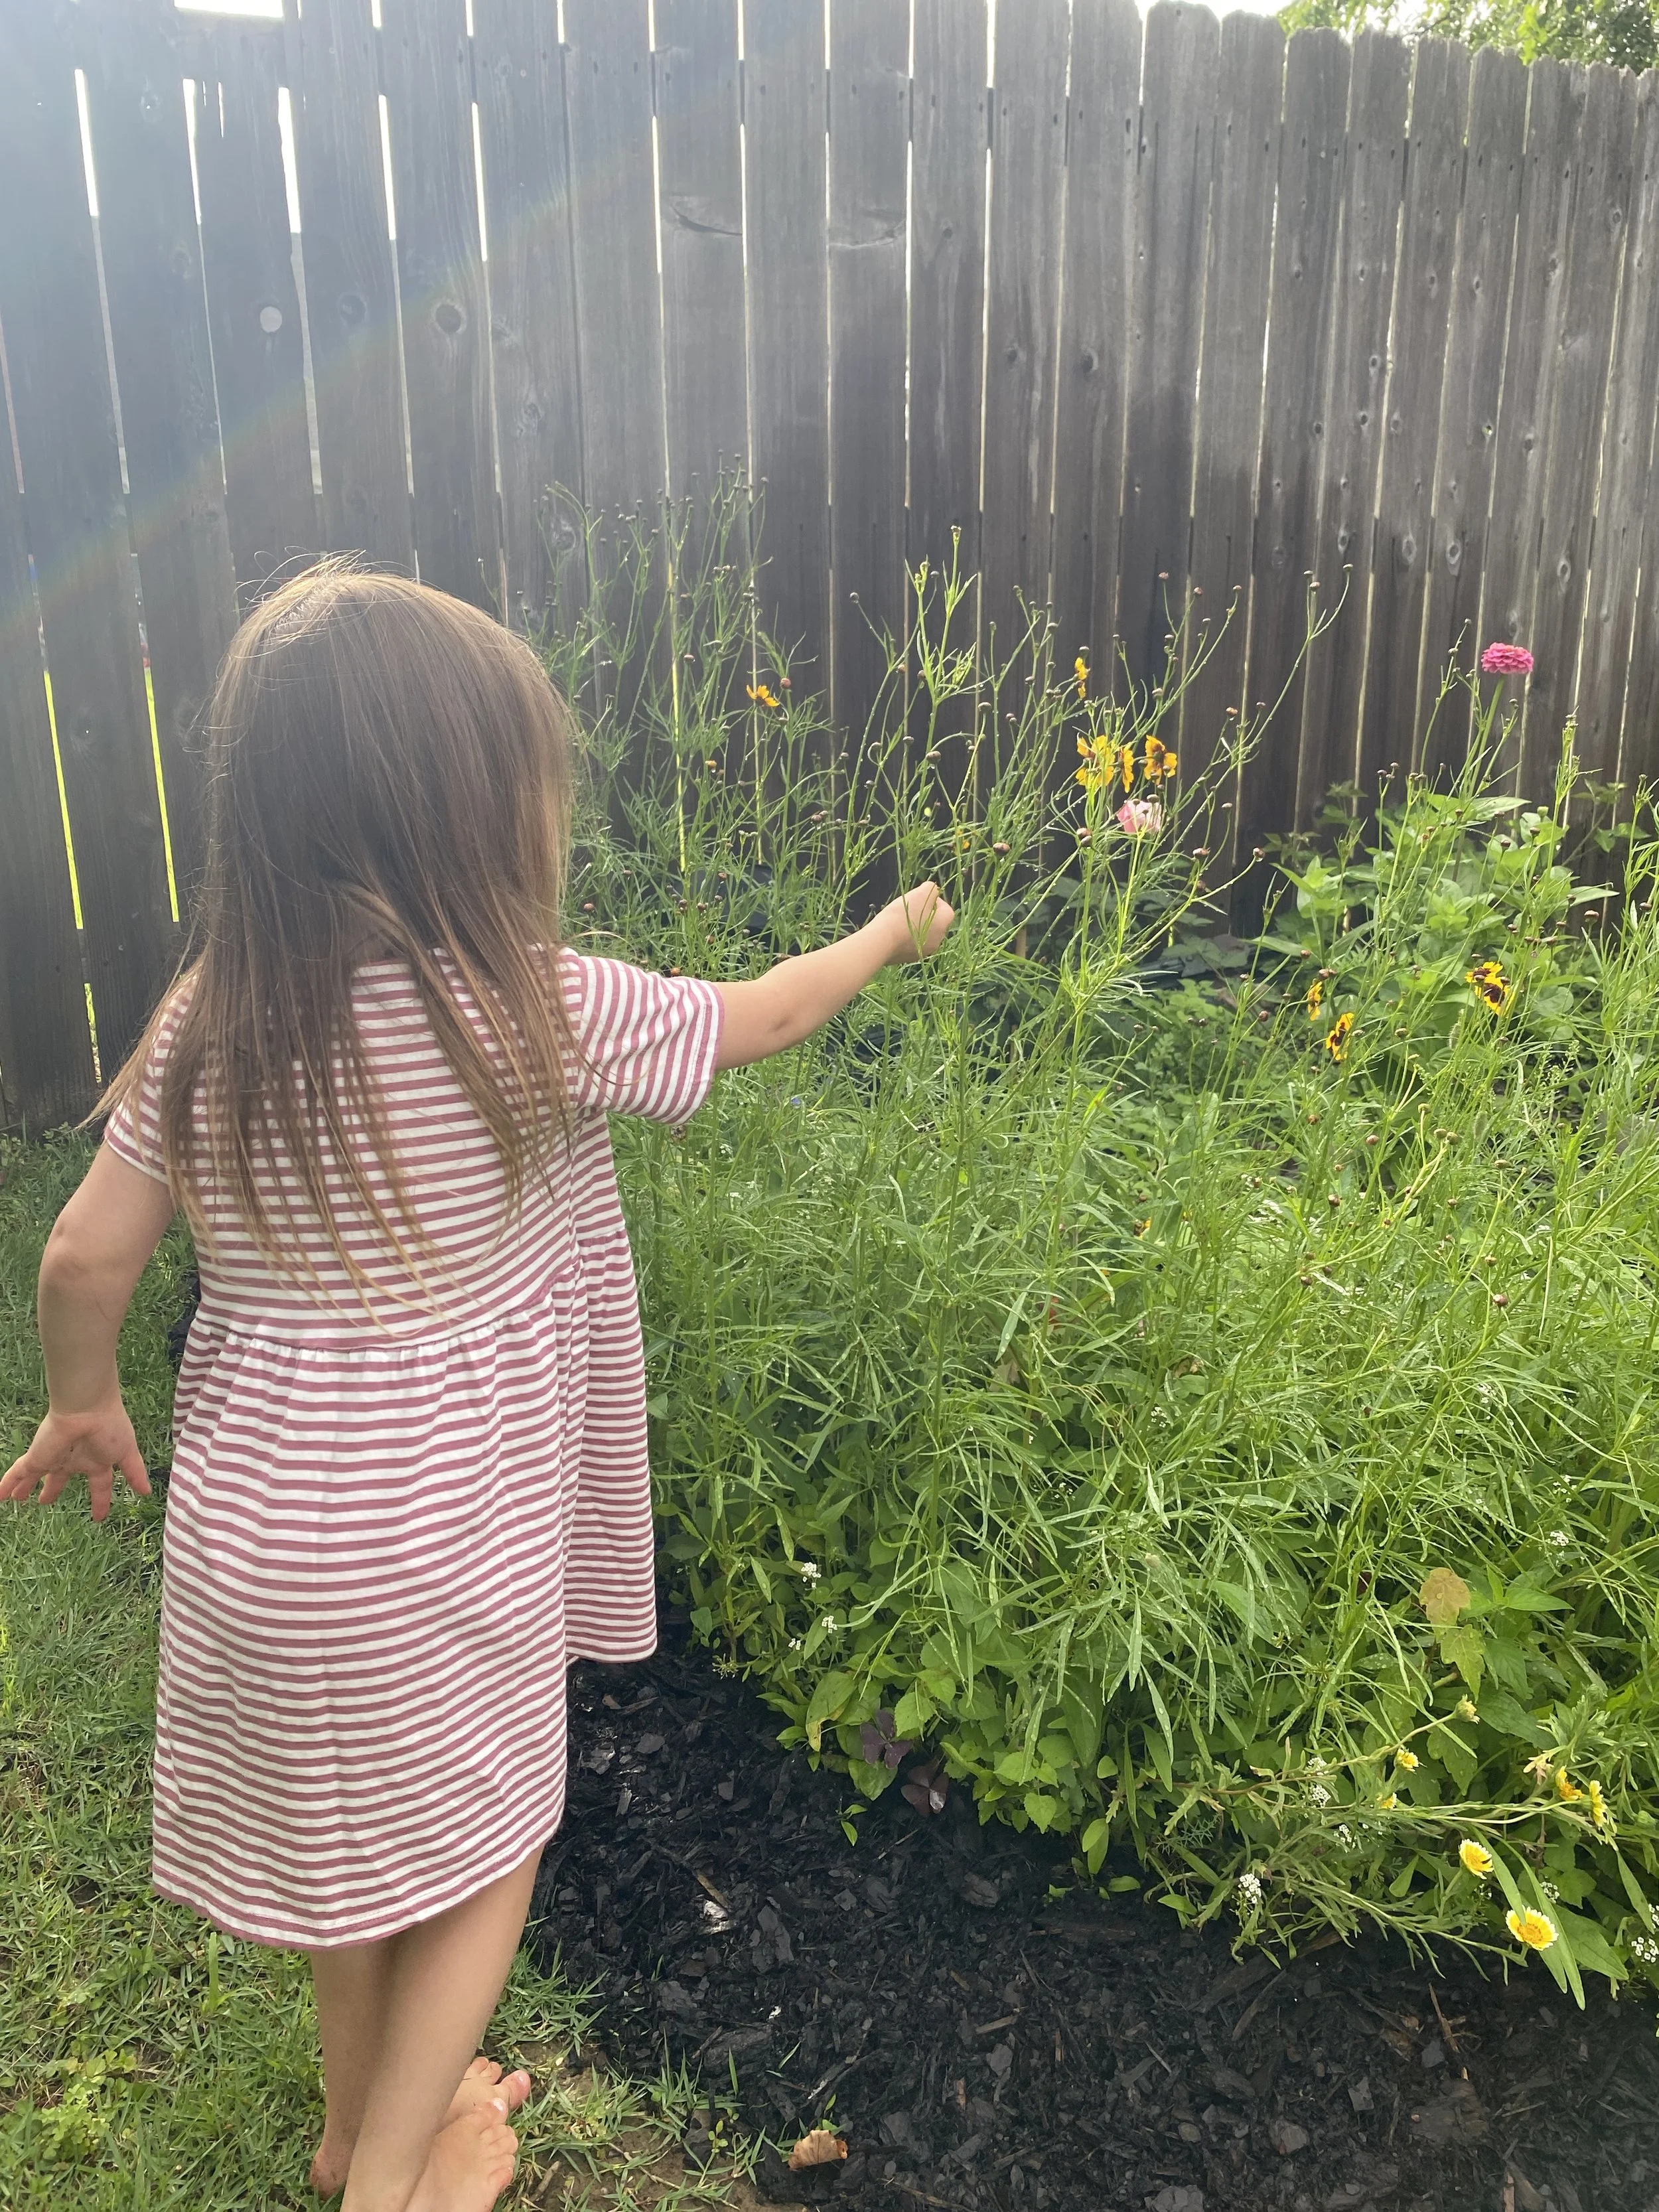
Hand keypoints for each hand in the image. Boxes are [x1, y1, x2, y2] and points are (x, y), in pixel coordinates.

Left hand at [0, 1400, 151, 1522]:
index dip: (99, 1500)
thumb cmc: (109, 1428)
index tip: (99, 1516)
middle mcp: (73, 1459)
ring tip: (18, 1499)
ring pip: (36, 1476)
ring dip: (26, 1488)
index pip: (98, 1485)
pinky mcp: (37, 1457)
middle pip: (60, 1478)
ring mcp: (53, 1458)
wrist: (86, 1409)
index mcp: (96, 1460)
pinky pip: (18, 1473)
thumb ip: (134, 1473)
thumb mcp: (126, 1454)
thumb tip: (147, 1493)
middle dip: (53, 1489)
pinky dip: (6, 1484)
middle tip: (44, 1501)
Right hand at [883, 882, 954, 963]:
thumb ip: (930, 888)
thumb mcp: (920, 893)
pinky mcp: (910, 958)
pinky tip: (894, 931)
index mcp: (943, 925)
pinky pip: (911, 943)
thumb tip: (931, 890)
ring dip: (915, 925)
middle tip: (909, 907)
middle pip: (935, 922)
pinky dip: (906, 936)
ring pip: (923, 934)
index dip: (935, 900)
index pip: (946, 909)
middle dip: (924, 913)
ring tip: (900, 919)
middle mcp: (937, 940)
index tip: (921, 897)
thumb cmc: (903, 915)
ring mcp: (924, 951)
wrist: (882, 941)